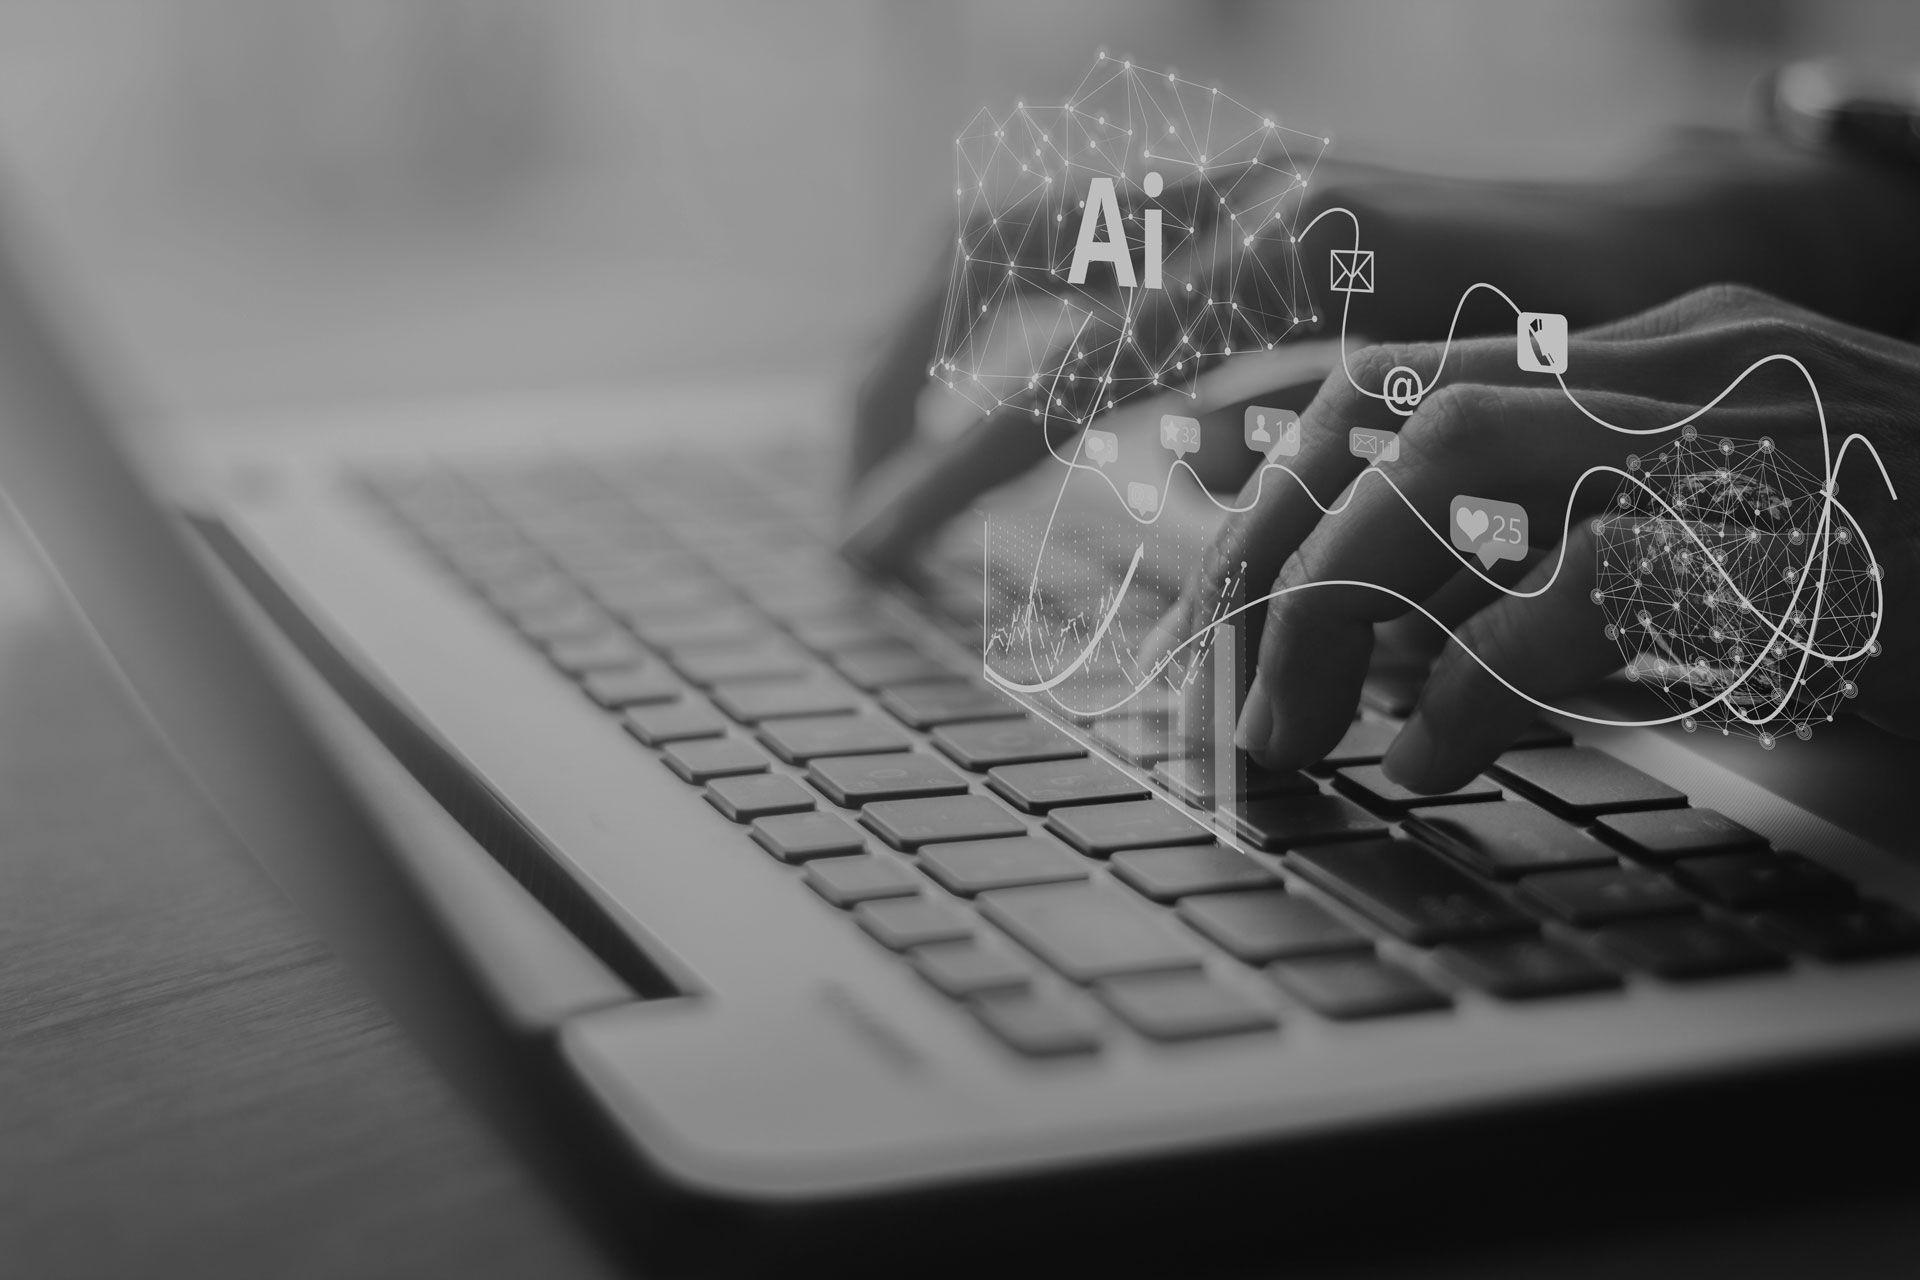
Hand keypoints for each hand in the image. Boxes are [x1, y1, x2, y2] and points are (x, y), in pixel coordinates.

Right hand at [840, 136, 1919, 572]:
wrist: (1663, 242)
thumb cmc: (1595, 355)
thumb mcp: (1473, 423)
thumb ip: (1315, 459)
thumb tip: (1173, 476)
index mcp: (1295, 260)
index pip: (1061, 369)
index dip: (948, 468)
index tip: (867, 554)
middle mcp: (1242, 200)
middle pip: (990, 254)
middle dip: (893, 376)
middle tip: (853, 499)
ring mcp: (1231, 192)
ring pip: (1021, 241)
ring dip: (935, 348)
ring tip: (890, 464)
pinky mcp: (1236, 211)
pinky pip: (1081, 264)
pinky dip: (1013, 342)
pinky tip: (1004, 427)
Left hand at [1164, 284, 1919, 793]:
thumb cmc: (1895, 588)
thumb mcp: (1690, 577)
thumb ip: (1537, 591)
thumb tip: (1372, 668)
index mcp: (1636, 366)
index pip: (1387, 392)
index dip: (1264, 507)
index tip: (1205, 630)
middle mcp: (1671, 367)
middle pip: (1383, 410)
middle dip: (1264, 556)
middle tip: (1213, 702)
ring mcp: (1738, 432)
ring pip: (1450, 458)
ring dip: (1333, 601)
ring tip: (1286, 735)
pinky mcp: (1806, 537)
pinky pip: (1588, 586)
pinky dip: (1477, 679)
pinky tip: (1427, 763)